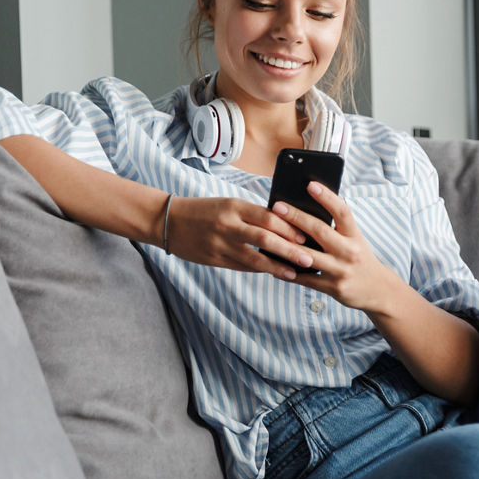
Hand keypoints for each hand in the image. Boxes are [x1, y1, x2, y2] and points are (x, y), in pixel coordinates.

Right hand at [165, 197, 314, 279]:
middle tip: (309, 258)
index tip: (305, 236)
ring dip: (277, 267)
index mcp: (235, 206)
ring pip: (254, 258)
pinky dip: (259, 269)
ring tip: (294, 273)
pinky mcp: (214, 259)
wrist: (170, 221)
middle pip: (265, 238)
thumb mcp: (229, 204)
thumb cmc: (205, 210)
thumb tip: (283, 225)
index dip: (289, 228)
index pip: (268, 217)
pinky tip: (273, 273)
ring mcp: (220, 244)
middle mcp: (228, 225)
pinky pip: (242, 267)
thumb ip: (253, 215)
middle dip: (289, 250)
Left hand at [271, 182, 403, 311]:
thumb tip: (306, 208)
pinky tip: (272, 263)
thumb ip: (336, 227)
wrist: (377, 289)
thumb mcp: (355, 239)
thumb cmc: (359, 258)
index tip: (310, 184)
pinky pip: (306, 279)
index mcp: (355, 235)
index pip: (342, 211)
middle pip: (320, 231)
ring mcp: (341, 270)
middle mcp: (349, 251)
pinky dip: (288, 272)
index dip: (327, 197)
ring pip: (308, 256)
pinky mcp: (333, 288)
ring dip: (286, 245)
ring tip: (268, 234)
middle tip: (277, 206)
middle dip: (296, 217)